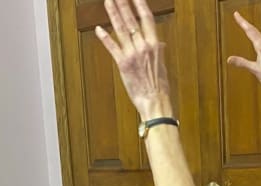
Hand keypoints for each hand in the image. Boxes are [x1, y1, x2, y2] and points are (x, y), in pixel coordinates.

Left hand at [95, 0, 171, 119]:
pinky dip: (105, 37)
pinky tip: (98, 28)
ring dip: (113, 14)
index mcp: (155, 45)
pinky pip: (112, 47)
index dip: (140, 5)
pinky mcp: (122, 64)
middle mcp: (143, 46)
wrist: (155, 101)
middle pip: (131, 20)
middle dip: (123, 4)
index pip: (147, 19)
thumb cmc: (160, 86)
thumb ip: (159, 52)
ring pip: (121, 30)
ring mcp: (132, 54)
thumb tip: (160, 44)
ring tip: (108, 2)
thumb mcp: (162, 65)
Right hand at [227, 11, 260, 88]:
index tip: (236, 15)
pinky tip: (254, 35)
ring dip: (250, 27)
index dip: (242, 22)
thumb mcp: (254, 69)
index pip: (250, 31)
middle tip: (237, 15)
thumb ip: (241, 63)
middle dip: (245, 22)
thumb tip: (229, 59)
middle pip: (254, 30)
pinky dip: (254, 33)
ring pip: (258, 33)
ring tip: (243, 23)